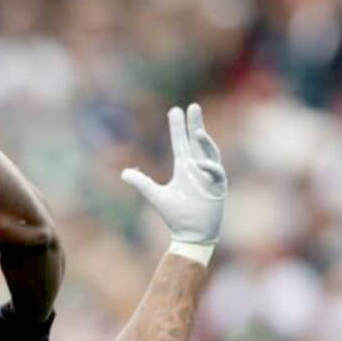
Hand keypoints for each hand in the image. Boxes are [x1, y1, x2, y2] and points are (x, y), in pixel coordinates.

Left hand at [121, 104, 226, 245]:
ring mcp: (209, 176)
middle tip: (193, 106)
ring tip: (196, 131)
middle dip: (195, 123)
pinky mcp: (218, 186)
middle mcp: (198, 168)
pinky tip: (199, 164)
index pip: (181, 143)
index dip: (178, 127)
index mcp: (185, 168)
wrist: (191, 234)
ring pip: (209, 152)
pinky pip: (216, 172)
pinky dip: (209, 166)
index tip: (176, 110)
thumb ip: (142, 183)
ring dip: (205, 141)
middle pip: (197, 141)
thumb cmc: (177, 216)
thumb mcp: (156, 196)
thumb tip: (123, 173)